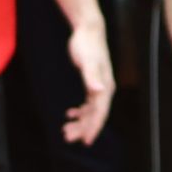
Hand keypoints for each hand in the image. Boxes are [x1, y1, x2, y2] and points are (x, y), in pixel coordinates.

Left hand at [63, 15, 114, 144]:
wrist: (88, 29)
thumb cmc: (88, 44)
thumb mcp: (88, 60)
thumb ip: (92, 76)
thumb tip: (99, 91)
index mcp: (105, 86)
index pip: (101, 112)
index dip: (94, 128)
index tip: (86, 141)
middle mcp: (104, 88)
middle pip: (95, 114)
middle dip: (83, 128)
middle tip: (67, 137)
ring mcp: (98, 85)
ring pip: (91, 110)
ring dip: (80, 121)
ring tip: (66, 130)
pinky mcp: (91, 82)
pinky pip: (88, 103)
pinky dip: (80, 111)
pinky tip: (70, 114)